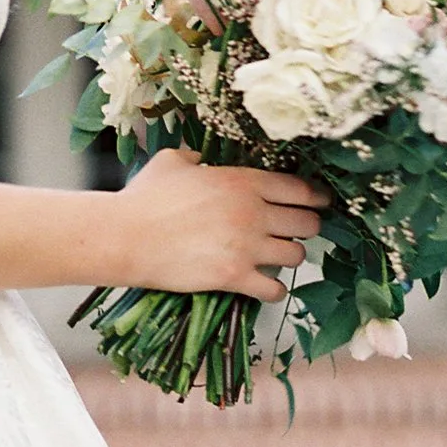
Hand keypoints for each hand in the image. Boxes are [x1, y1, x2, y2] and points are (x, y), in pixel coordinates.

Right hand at [106, 146, 321, 302]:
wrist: (126, 236)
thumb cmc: (145, 196)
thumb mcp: (173, 162)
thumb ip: (196, 158)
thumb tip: (202, 160)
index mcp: (243, 181)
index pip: (300, 189)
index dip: (315, 198)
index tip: (320, 204)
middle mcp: (253, 212)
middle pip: (308, 224)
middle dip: (305, 228)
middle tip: (293, 232)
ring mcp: (246, 247)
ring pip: (296, 256)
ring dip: (288, 257)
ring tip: (274, 257)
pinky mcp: (234, 277)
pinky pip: (275, 289)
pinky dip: (273, 289)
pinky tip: (263, 285)